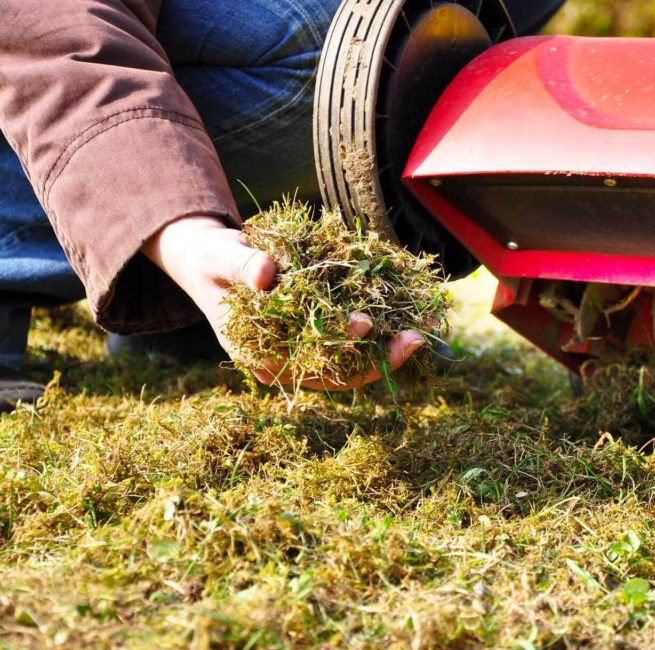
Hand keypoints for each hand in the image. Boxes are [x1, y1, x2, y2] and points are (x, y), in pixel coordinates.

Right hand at [141, 215, 424, 389]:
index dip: (340, 349)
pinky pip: (358, 336)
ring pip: (357, 359)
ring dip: (393, 345)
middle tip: (417, 336)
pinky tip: (415, 312)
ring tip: (428, 326)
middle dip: (383, 357)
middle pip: (342, 372)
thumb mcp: (221, 258)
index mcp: (261, 357)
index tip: (366, 323)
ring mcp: (308, 349)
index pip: (308, 365)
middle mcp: (290, 361)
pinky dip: (387, 325)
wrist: (212, 260)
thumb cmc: (213, 260)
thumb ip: (243, 266)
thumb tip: (266, 274)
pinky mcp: (322, 330)